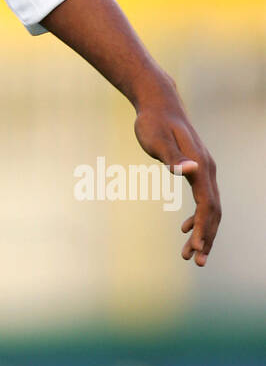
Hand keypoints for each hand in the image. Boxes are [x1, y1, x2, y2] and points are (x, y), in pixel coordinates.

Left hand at [133, 96, 221, 265]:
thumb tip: (189, 171)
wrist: (157, 103)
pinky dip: (197, 217)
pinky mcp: (195, 169)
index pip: (207, 205)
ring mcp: (203, 169)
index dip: (203, 229)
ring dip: (202, 231)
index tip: (195, 250)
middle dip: (206, 237)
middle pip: (213, 211)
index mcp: (201, 165)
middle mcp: (207, 169)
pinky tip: (184, 228)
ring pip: (210, 207)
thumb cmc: (152, 121)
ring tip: (189, 254)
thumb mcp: (156, 139)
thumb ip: (172, 157)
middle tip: (196, 262)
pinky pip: (203, 199)